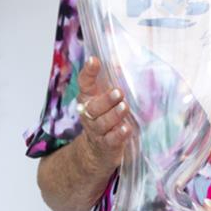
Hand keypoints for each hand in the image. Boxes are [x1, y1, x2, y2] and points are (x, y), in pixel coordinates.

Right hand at [76, 56, 135, 172]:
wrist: (97, 150)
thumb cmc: (105, 116)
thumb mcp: (106, 97)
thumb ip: (112, 79)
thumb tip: (120, 60)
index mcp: (88, 98)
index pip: (85, 83)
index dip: (88, 72)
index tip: (94, 60)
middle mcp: (89, 114)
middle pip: (94, 107)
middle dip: (106, 99)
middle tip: (119, 92)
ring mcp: (97, 131)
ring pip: (103, 123)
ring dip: (114, 115)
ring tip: (124, 107)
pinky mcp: (107, 145)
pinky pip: (111, 140)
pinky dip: (118, 134)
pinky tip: (126, 129)